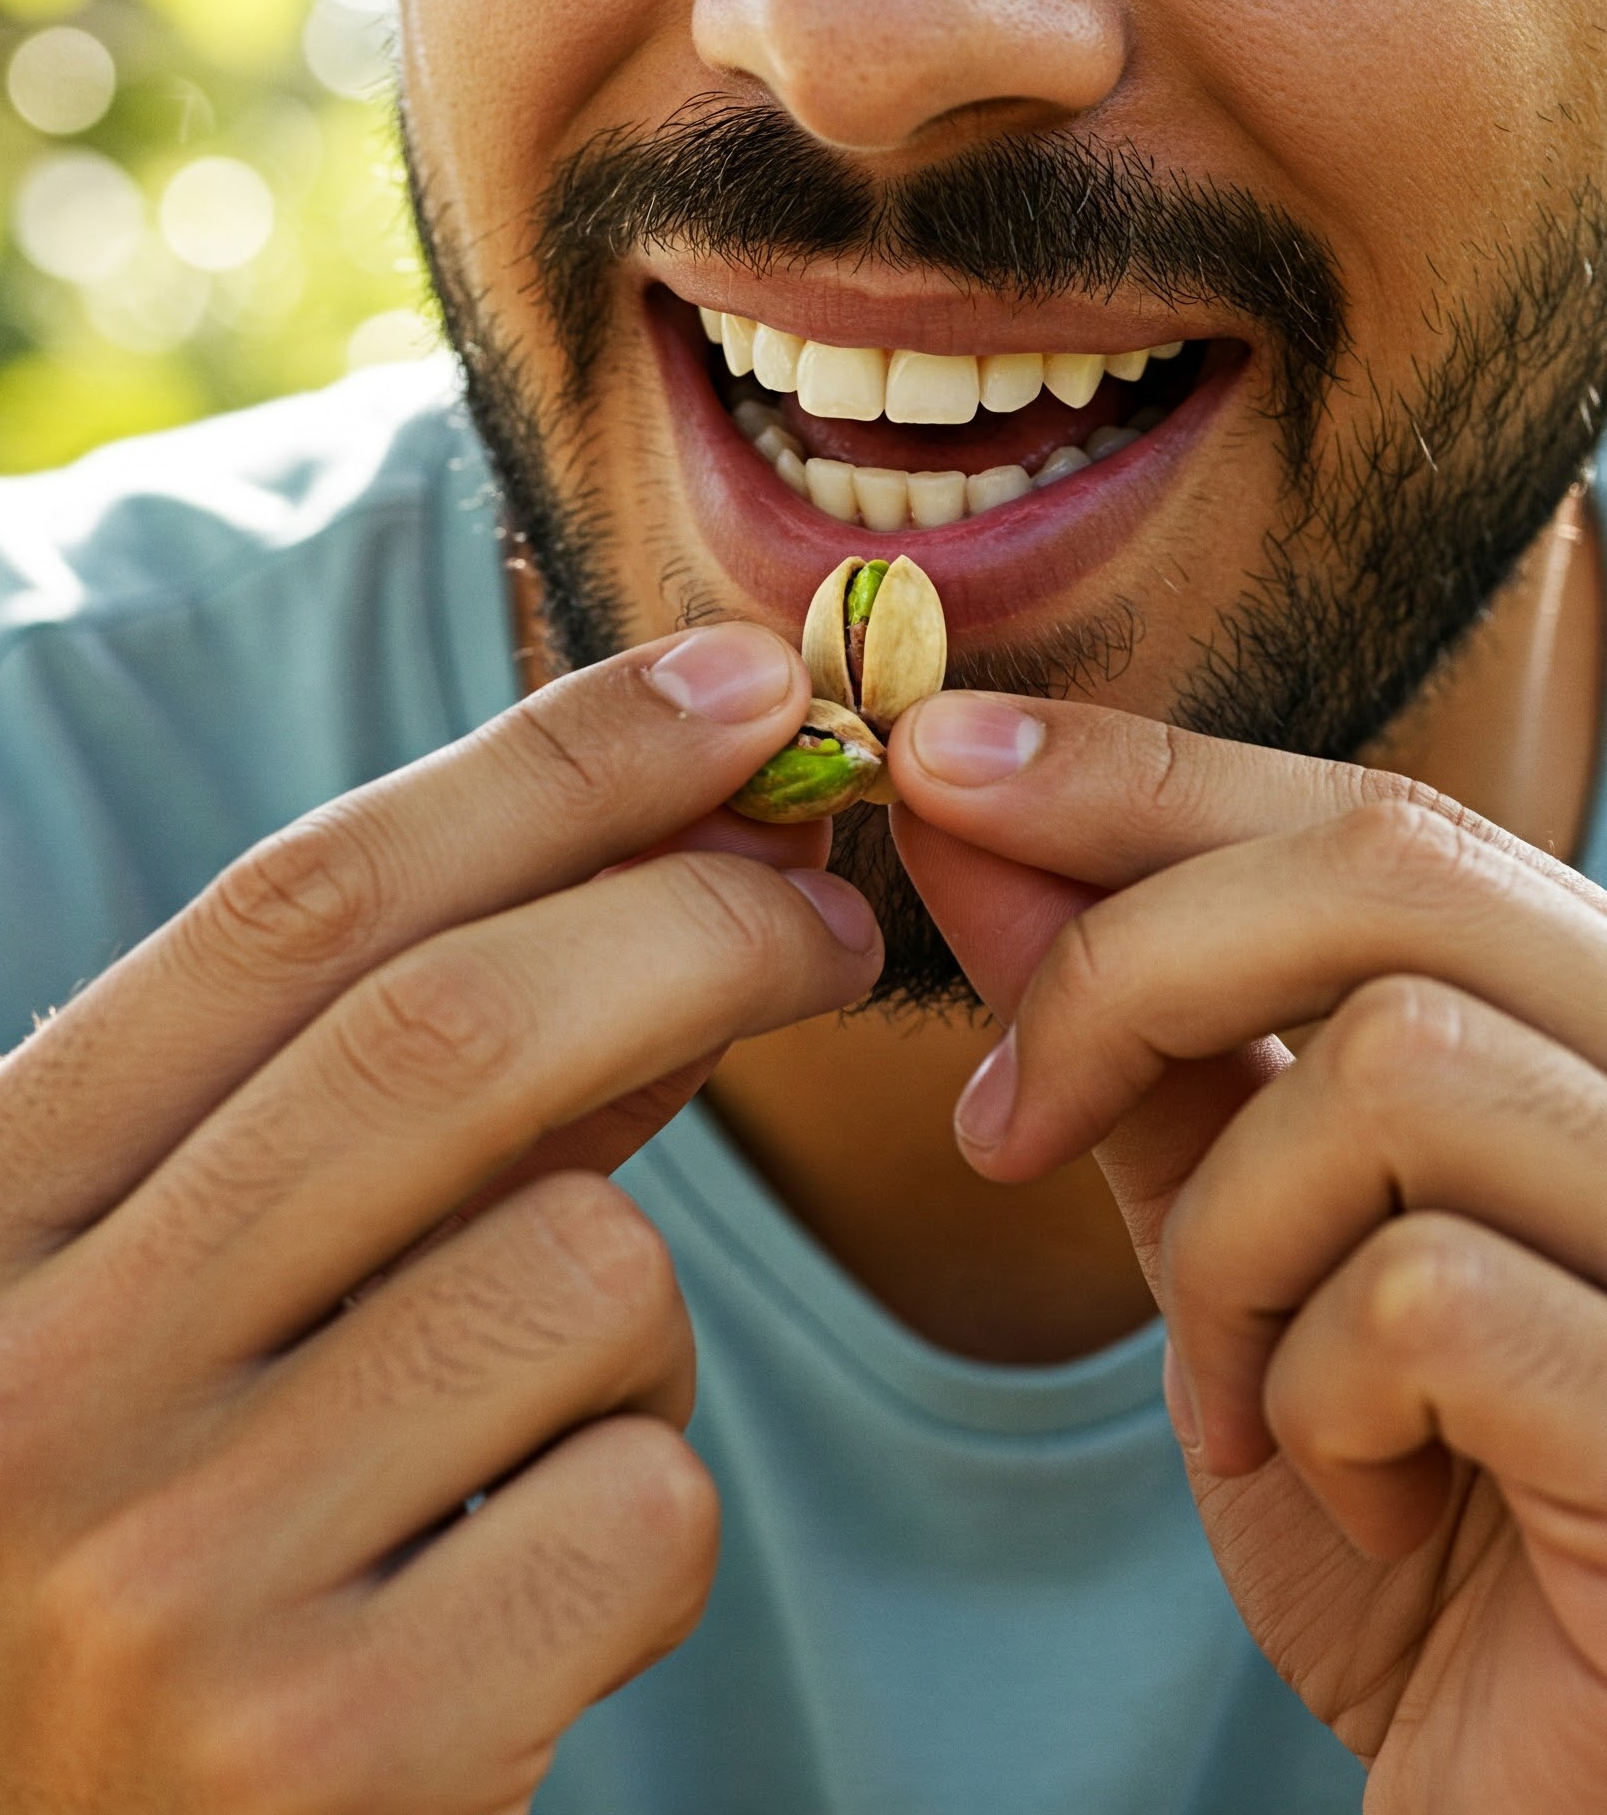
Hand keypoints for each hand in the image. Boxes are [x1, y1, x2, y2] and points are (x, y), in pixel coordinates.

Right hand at [0, 624, 880, 1814]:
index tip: (735, 690)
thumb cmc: (147, 1553)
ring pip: (582, 1274)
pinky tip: (527, 1598)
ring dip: (636, 1311)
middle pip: (449, 1037)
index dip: (543, 768)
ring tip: (540, 1417)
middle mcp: (9, 1388)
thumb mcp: (178, 1307)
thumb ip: (396, 1099)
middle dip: (693, 926)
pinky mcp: (329, 1753)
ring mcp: (155, 1583)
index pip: (292, 909)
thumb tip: (691, 864)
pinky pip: (641, 1505)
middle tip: (826, 918)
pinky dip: (645, 1507)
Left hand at [886, 694, 1606, 1812]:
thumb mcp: (1234, 1232)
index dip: (1134, 769)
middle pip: (1388, 868)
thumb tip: (965, 820)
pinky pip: (1433, 1294)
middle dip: (1126, 970)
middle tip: (1002, 1123)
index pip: (1368, 811)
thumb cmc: (1391, 1497)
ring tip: (1229, 1378)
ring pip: (1392, 1070)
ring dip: (1228, 1237)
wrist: (1516, 1782)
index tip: (932, 761)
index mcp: (1586, 1023)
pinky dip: (1313, 1389)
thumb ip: (1130, 1034)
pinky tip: (1338, 1479)